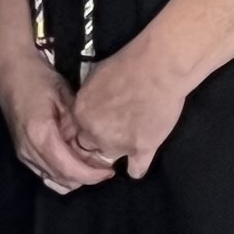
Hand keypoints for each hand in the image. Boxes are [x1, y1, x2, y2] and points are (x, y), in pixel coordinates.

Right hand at [0, 42, 109, 195]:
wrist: (9, 71)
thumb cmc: (38, 79)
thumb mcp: (65, 97)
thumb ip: (78, 124)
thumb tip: (94, 146)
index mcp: (41, 135)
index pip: (70, 169)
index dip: (92, 175)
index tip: (110, 170)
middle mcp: (29, 150)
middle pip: (63, 179)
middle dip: (86, 177)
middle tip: (104, 166)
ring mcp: (23, 153)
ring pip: (54, 179)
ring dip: (74, 176)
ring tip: (90, 163)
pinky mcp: (22, 152)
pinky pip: (44, 173)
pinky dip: (62, 173)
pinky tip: (73, 160)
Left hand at [69, 43, 186, 180]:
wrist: (159, 69)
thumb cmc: (128, 64)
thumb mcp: (96, 75)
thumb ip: (89, 97)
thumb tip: (89, 103)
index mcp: (80, 113)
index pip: (75, 130)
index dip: (86, 127)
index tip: (98, 123)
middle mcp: (94, 133)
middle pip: (89, 147)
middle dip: (97, 142)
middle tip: (113, 132)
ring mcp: (118, 144)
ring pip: (109, 159)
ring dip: (116, 152)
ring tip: (127, 143)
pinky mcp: (142, 149)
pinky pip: (136, 170)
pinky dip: (137, 167)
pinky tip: (139, 161)